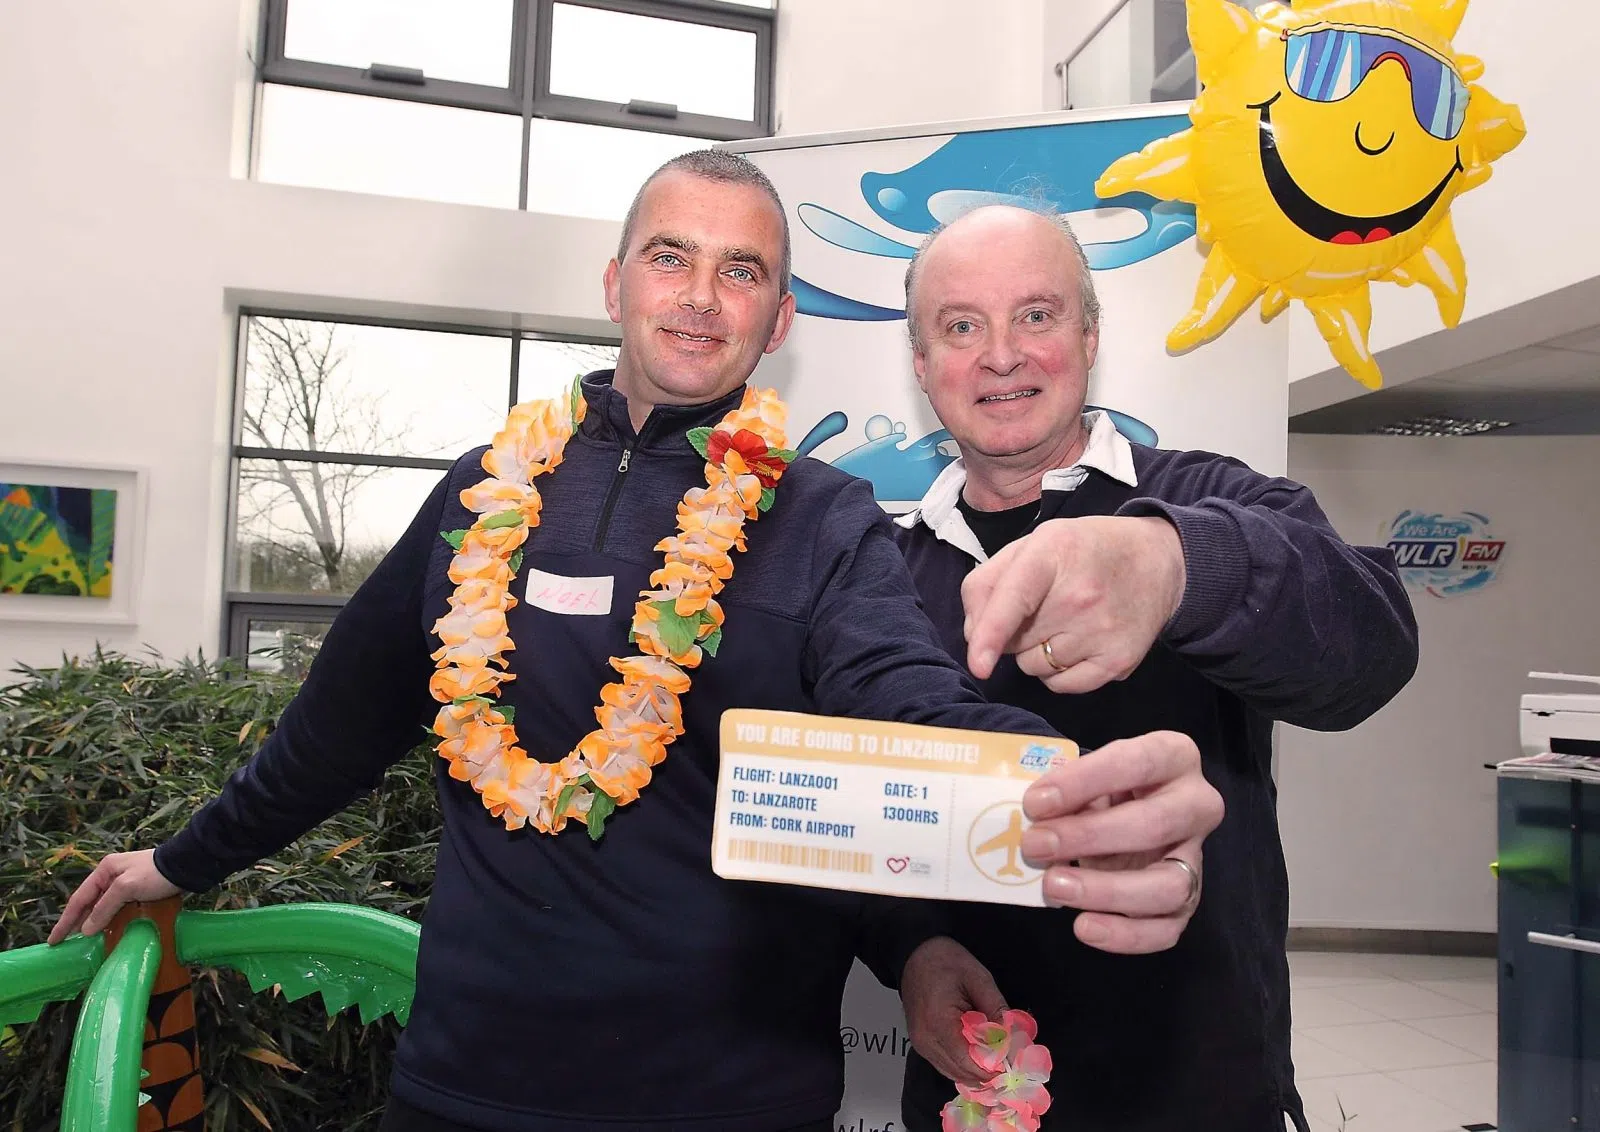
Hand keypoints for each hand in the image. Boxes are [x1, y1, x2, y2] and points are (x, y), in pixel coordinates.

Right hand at [49, 849, 180, 944]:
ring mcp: (125, 882)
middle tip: (65, 943)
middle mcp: (111, 874)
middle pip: (89, 902)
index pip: (79, 898)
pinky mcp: (138, 890)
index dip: (65, 920)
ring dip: (93, 922)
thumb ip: (105, 907)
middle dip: (77, 922)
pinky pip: (117, 907)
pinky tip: (107, 931)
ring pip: (103, 906)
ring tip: (84, 941)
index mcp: (104, 870)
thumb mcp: (126, 888)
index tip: (54, 939)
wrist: (186, 865)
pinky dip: (109, 919)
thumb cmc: (155, 874)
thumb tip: (86, 929)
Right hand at [900, 936, 1006, 1085]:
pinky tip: (978, 1059)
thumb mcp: (978, 978)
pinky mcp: (920, 1044)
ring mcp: (920, 1044)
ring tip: (996, 1062)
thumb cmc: (946, 961)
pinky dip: (962, 1066)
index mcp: (939, 1022)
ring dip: (974, 1072)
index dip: (991, 1067)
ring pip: (952, 1073)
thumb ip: (996, 1008)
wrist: (916, 954)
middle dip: (985, 1073)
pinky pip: (944, 1065)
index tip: (1011, 1065)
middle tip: (1008, 1065)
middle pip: (960, 1071)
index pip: (967, 1060)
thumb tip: (1012, 1037)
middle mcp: (926, 1039)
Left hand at [962, 516, 1185, 690]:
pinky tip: (1077, 644)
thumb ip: (989, 581)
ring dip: (1035, 653)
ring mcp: (1102, 631)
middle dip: (1014, 631)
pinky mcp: (1118, 661)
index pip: (1015, 599)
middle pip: (1014, 641)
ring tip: (1063, 623)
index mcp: (1053, 553)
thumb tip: (973, 633)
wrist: (1158, 561)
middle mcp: (1080, 595)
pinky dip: (1058, 672)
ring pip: (1033, 667)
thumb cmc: (1084, 551)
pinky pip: (1061, 685)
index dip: (991, 633)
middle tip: (1043, 607)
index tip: (979, 665)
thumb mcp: (1033, 544)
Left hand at [1020, 731, 1220, 953]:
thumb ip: (1067, 785)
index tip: (1036, 801)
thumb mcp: (1087, 774)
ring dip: (1108, 891)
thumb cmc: (1101, 787)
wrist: (1119, 814)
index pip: (1137, 762)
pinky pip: (1167, 928)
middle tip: (1036, 845)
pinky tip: (1084, 926)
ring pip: (1169, 885)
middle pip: (1155, 824)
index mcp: (1174, 756)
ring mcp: (1196, 857)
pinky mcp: (1188, 901)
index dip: (1084, 781)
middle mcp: (1197, 805)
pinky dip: (1126, 934)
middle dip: (1089, 837)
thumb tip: (1036, 811)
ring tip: (1055, 887)